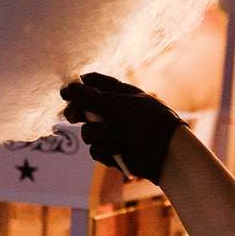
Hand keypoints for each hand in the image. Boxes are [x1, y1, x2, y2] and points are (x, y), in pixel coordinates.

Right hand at [60, 72, 186, 183]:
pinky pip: (95, 150)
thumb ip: (91, 98)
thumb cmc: (149, 121)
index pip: (92, 83)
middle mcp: (112, 112)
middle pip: (82, 109)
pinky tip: (121, 149)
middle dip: (77, 112)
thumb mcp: (120, 104)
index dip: (78, 86)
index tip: (67, 92)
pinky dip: (106, 149)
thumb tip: (67, 88)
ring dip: (98, 134)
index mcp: (118, 93)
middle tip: (76, 116)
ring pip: (86, 132)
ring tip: (116, 135)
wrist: (167, 152)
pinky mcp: (111, 152)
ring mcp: (110, 133)